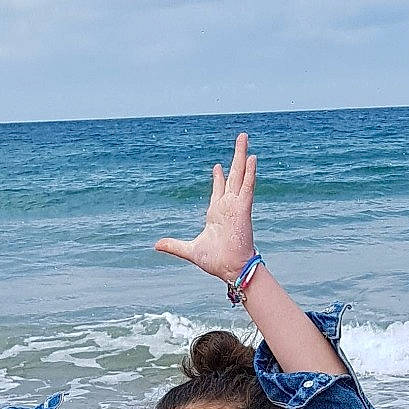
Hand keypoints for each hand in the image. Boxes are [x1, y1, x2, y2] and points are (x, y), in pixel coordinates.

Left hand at [154, 132, 257, 283]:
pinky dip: (250, 173)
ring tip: (244, 138)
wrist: (231, 270)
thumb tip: (156, 245)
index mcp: (217, 213)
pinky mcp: (244, 209)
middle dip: (236, 157)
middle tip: (240, 140)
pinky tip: (252, 159)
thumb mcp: (190, 250)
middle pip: (233, 176)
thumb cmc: (216, 262)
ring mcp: (237, 206)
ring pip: (241, 175)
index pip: (220, 189)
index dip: (219, 177)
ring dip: (243, 157)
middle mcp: (228, 206)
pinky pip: (247, 188)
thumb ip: (174, 246)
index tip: (218, 166)